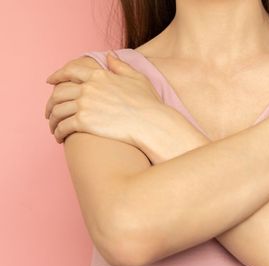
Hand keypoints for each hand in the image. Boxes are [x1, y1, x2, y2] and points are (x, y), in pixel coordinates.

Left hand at [44, 52, 206, 162]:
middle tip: (49, 112)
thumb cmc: (149, 103)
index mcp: (99, 75)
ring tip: (54, 128)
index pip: (70, 71)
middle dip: (50, 103)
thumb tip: (109, 56)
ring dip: (52, 120)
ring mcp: (84, 105)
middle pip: (59, 93)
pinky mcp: (83, 122)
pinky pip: (62, 127)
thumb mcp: (137, 78)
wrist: (152, 124)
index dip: (58, 75)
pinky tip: (60, 138)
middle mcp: (88, 88)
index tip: (51, 81)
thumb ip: (121, 66)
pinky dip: (58, 132)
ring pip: (57, 111)